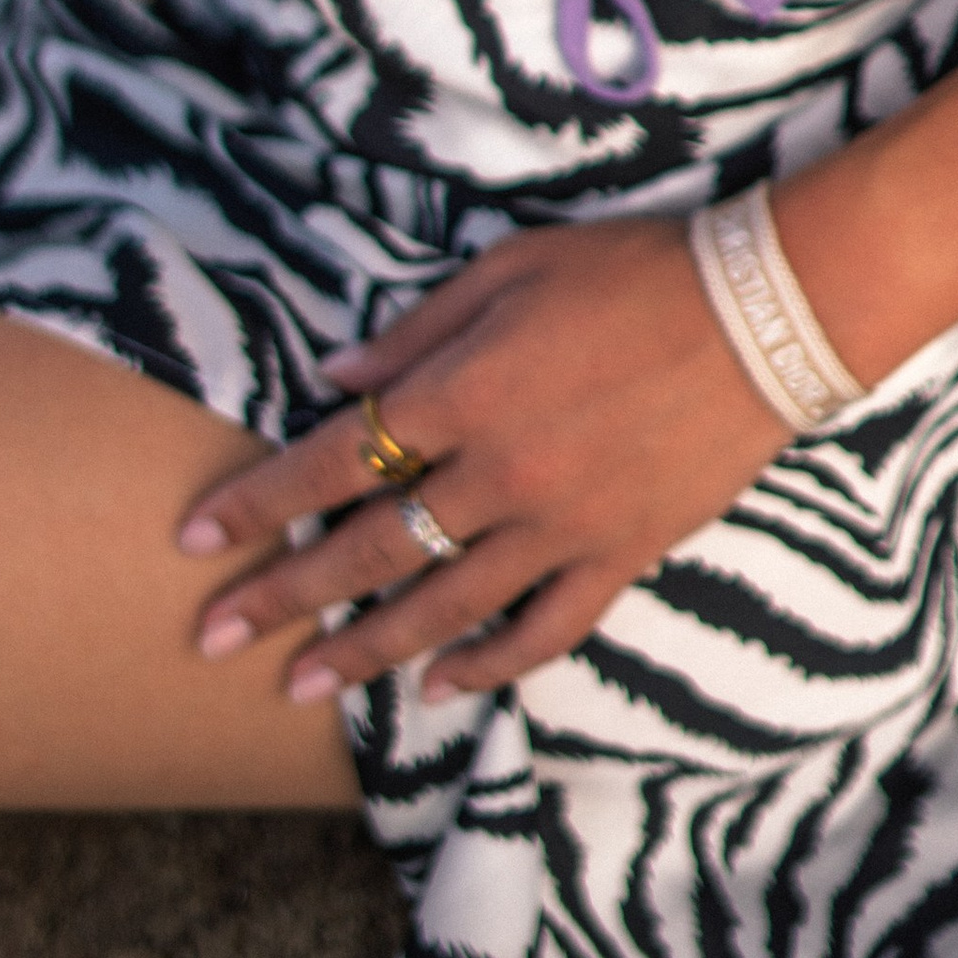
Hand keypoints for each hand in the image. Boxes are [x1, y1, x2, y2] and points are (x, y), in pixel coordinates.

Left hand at [176, 210, 785, 704]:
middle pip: (367, 549)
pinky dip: (488, 667)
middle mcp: (498, 475)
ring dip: (363, 652)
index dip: (256, 503)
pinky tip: (439, 688)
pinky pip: (543, 630)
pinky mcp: (621, 555)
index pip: (331, 461)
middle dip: (280, 596)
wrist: (764, 314)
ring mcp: (562, 526)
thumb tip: (334, 380)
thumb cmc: (630, 269)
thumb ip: (415, 331)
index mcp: (462, 393)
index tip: (193, 542)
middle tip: (208, 639)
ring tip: (297, 687)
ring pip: (442, 608)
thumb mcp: (509, 268)